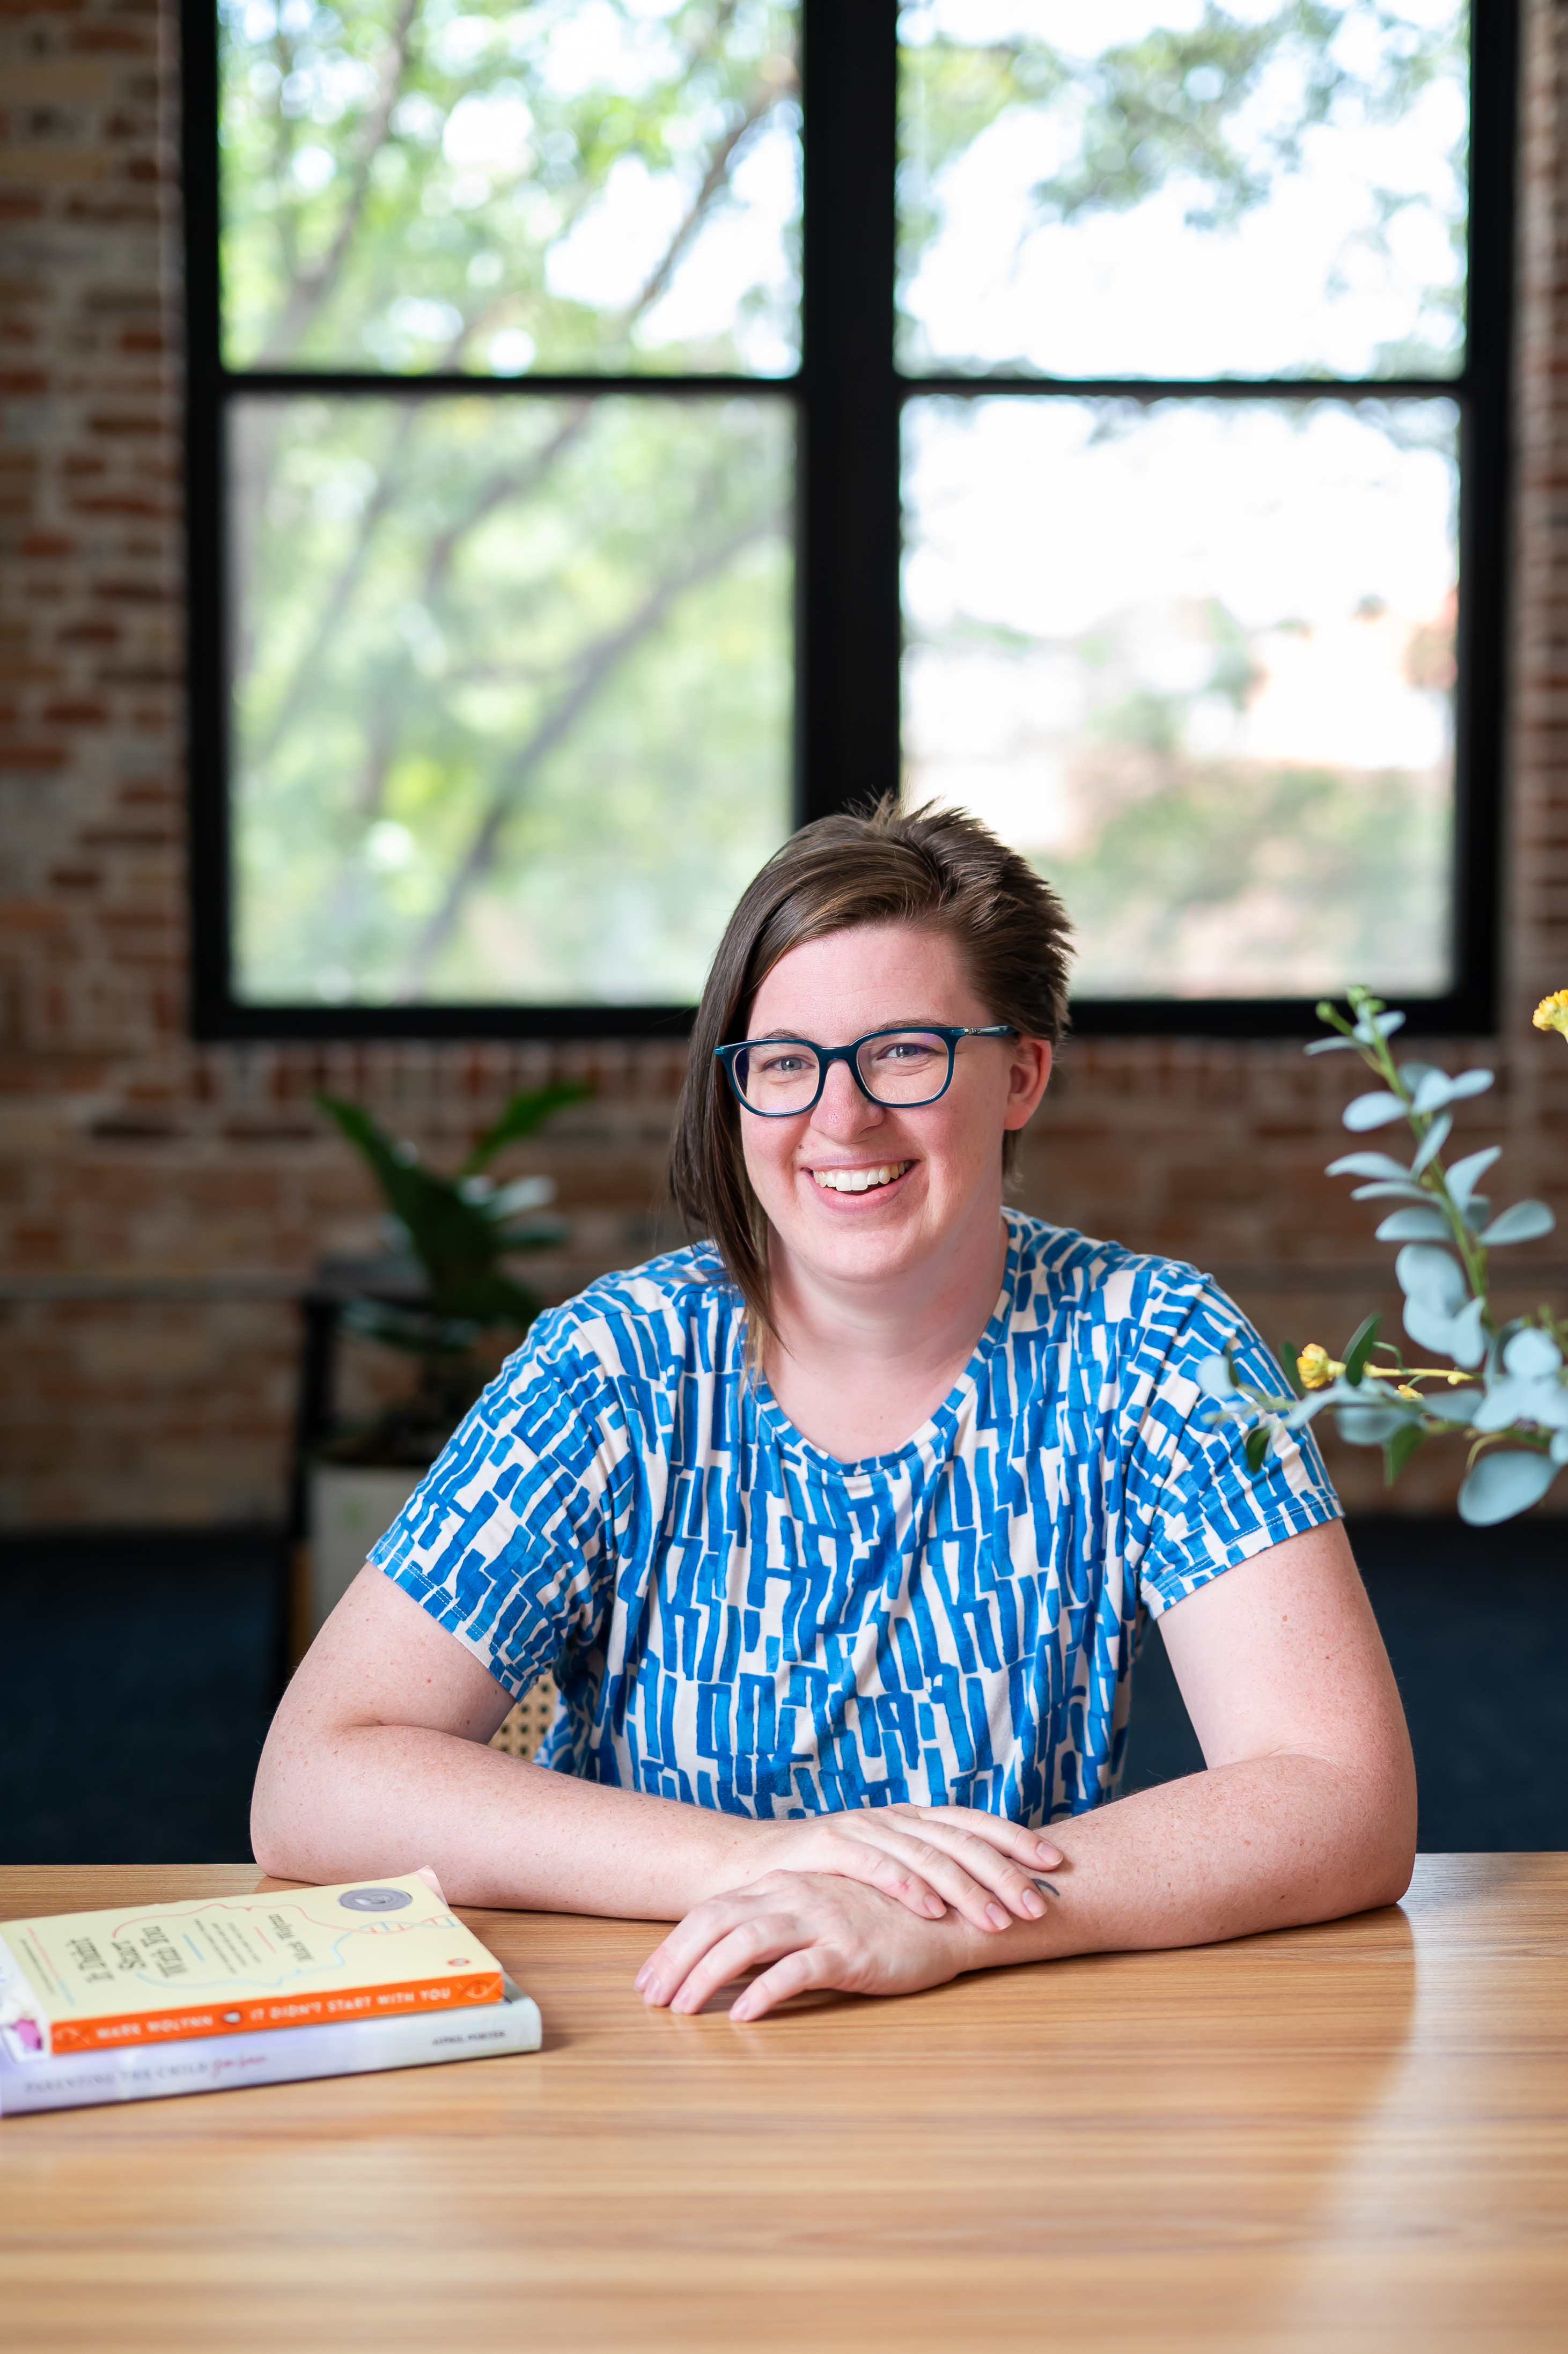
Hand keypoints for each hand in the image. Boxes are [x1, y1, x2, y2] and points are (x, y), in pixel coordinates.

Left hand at [636, 1871, 1010, 2021]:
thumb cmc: (878, 1918)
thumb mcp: (818, 1911)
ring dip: (707, 1977)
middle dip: (674, 1962)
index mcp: (782, 1887)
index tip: (646, 1981)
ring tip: (683, 2012)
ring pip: (747, 1942)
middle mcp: (794, 1896)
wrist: (946, 1915)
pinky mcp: (850, 1949)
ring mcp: (822, 1919)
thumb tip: (722, 1959)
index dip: (672, 1946)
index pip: (711, 1912)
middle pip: (716, 1923)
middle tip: (648, 2001)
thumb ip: (775, 1924)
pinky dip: (766, 1991)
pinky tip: (745, 2016)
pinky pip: (799, 1969)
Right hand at [737, 1802, 1060, 1934]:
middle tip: (1039, 1906)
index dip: (1016, 1839)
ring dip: (967, 1888)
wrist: (750, 1866)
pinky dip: (907, 1886)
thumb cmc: (826, 1876)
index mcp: (912, 1819)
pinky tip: (932, 1910)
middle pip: (961, 1840)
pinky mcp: (829, 1846)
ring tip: (1000, 1920)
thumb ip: (926, 1873)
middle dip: (1005, 1873)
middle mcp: (894, 1817)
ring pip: (927, 1854)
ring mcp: (862, 1827)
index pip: (974, 1822)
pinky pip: (876, 1865)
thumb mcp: (884, 1867)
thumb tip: (988, 1893)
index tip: (1056, 1864)